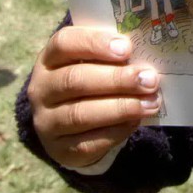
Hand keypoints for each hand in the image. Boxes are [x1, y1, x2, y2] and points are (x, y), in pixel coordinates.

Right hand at [27, 26, 160, 169]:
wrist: (73, 123)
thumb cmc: (93, 76)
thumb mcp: (98, 60)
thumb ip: (116, 54)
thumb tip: (148, 59)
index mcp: (50, 58)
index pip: (64, 43)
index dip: (95, 44)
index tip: (127, 49)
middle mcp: (42, 88)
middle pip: (75, 80)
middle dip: (117, 79)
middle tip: (149, 79)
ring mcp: (46, 121)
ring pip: (80, 114)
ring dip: (121, 107)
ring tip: (150, 102)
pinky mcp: (59, 149)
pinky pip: (87, 142)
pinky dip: (116, 131)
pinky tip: (136, 121)